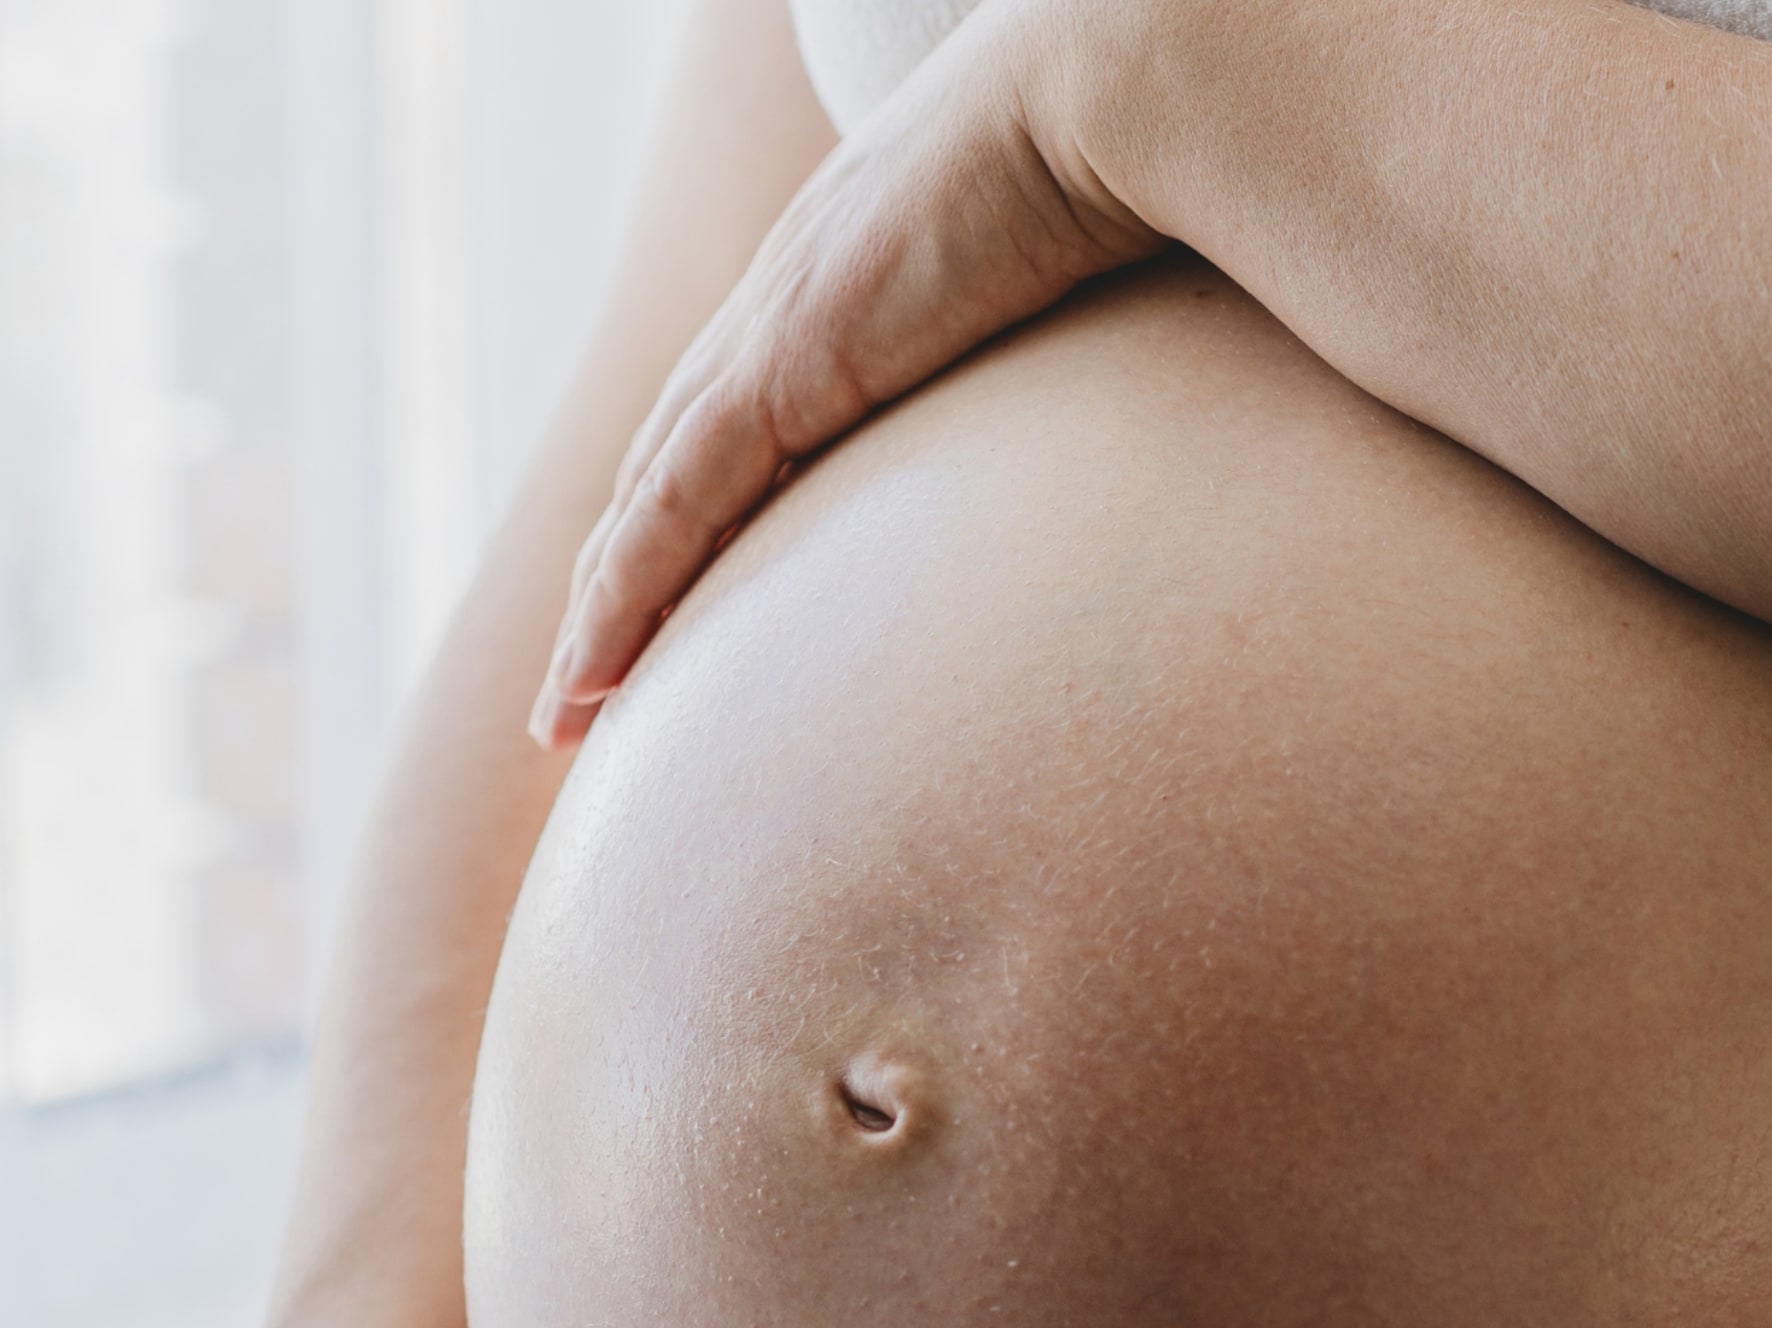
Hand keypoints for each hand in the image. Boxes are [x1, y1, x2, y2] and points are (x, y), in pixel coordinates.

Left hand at [529, 0, 1163, 746]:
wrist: (1112, 96)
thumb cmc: (1129, 188)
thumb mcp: (1072, 311)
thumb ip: (1049, 376)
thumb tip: (1123, 456)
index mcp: (837, 304)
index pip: (735, 440)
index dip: (689, 531)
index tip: (673, 618)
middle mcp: (780, 317)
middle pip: (668, 477)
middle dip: (619, 586)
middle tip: (585, 688)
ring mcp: (771, 337)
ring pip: (648, 504)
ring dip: (600, 613)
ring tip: (567, 713)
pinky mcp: (781, 368)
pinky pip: (675, 506)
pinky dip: (624, 593)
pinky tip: (589, 672)